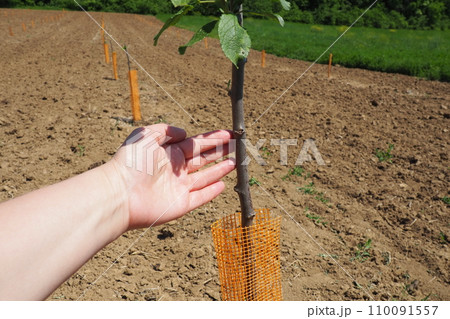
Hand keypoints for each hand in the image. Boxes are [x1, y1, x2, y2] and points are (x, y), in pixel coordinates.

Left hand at [112, 124, 234, 228]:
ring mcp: (178, 188)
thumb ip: (165, 130)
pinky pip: (200, 197)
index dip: (212, 139)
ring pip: (204, 177)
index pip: (196, 144)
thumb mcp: (145, 135)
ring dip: (219, 170)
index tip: (228, 134)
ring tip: (235, 162)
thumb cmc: (131, 163)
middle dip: (219, 152)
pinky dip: (211, 192)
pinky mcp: (180, 204)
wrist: (120, 193)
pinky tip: (223, 184)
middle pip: (203, 159)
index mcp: (169, 154)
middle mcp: (175, 170)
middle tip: (236, 146)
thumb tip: (184, 133)